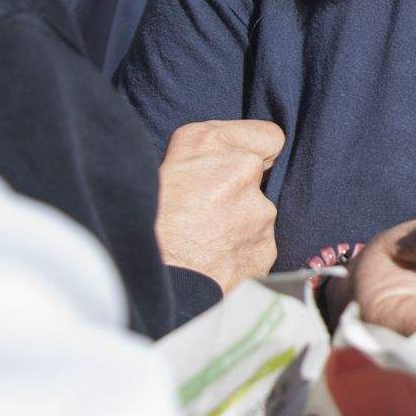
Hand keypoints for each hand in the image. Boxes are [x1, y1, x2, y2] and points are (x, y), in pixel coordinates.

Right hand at [158, 119, 285, 288]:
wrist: (150, 278)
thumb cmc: (146, 222)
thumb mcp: (165, 164)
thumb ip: (210, 152)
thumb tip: (237, 155)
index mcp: (211, 142)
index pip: (269, 136)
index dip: (254, 153)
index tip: (238, 168)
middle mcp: (242, 170)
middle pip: (260, 179)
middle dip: (241, 192)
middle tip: (206, 211)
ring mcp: (258, 211)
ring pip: (259, 215)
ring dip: (240, 225)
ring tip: (204, 240)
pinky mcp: (265, 247)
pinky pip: (258, 247)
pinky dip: (241, 253)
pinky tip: (214, 260)